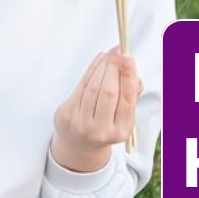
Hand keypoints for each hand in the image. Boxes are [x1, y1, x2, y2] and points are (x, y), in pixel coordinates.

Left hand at [50, 47, 142, 172]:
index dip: (127, 77)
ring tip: (109, 55)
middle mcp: (101, 131)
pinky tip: (98, 62)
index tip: (128, 58)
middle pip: (108, 92)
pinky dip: (90, 71)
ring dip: (102, 66)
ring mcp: (82, 125)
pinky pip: (80, 87)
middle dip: (114, 68)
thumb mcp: (123, 116)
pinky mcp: (67, 116)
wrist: (79, 145)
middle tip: (118, 51)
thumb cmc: (106, 124)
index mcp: (121, 131)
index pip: (126, 100)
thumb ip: (130, 94)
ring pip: (92, 87)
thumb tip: (130, 69)